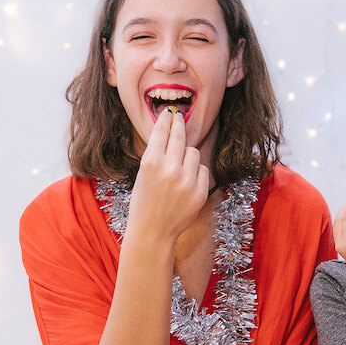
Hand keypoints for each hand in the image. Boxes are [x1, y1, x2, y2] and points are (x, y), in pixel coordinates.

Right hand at [128, 109, 210, 241]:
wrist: (152, 231)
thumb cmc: (144, 201)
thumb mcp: (143, 174)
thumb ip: (158, 154)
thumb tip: (172, 131)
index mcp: (151, 162)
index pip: (163, 131)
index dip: (167, 119)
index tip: (170, 113)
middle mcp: (170, 169)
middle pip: (180, 136)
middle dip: (179, 124)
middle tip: (179, 117)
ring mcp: (187, 181)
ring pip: (194, 152)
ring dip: (187, 155)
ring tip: (178, 168)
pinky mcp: (200, 192)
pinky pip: (202, 170)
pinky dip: (196, 172)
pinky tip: (186, 182)